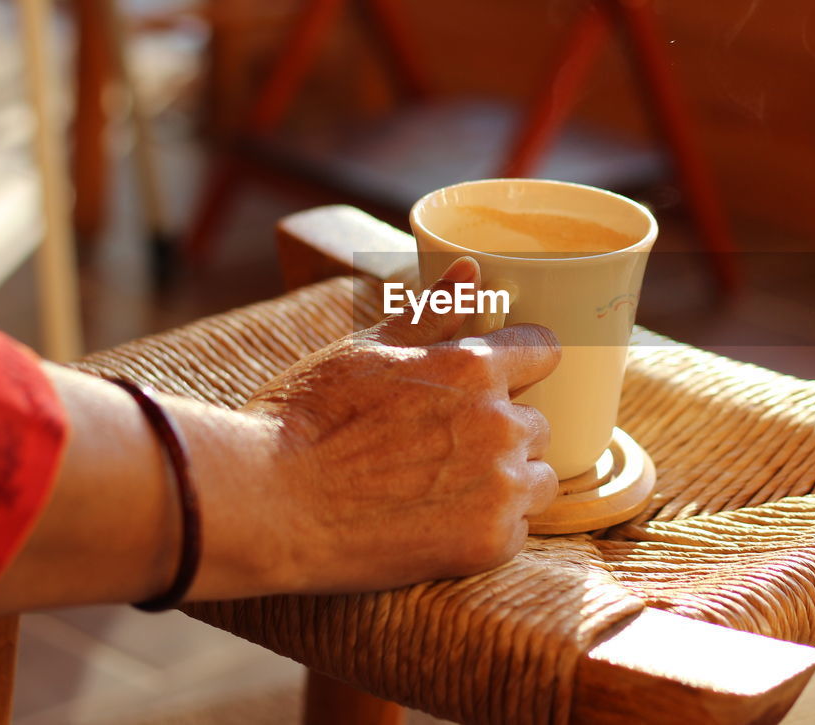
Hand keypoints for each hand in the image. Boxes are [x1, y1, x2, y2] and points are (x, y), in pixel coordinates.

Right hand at [244, 257, 560, 593]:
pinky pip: (516, 532)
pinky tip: (436, 527)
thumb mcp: (366, 351)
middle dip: (501, 433)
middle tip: (439, 450)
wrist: (269, 503)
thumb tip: (471, 269)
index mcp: (475, 367)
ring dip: (506, 484)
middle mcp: (500, 424)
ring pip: (538, 481)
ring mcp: (499, 488)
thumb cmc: (307, 419)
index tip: (497, 383)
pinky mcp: (489, 544)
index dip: (521, 365)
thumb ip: (430, 314)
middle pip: (537, 424)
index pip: (544, 351)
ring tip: (441, 492)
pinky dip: (487, 531)